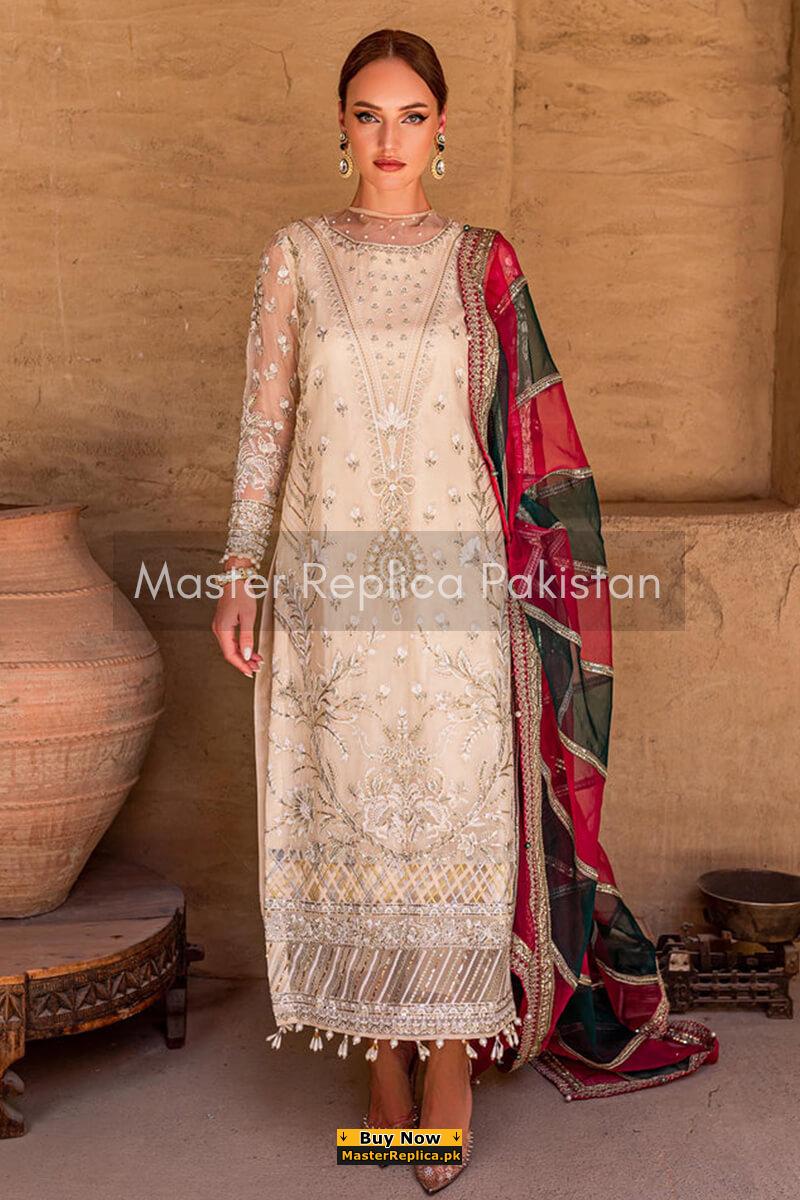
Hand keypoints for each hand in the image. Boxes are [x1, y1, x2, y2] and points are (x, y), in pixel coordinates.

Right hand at [211, 560, 263, 677]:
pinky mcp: (224, 623)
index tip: (250, 672)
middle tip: (256, 669)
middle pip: (230, 652)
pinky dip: (241, 646)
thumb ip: (247, 637)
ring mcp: (220, 626)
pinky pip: (231, 640)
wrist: (235, 579)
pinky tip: (250, 650)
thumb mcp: (248, 616)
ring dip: (243, 655)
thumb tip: (246, 654)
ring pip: (231, 647)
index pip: (230, 654)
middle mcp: (218, 629)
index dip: (240, 665)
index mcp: (223, 629)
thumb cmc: (241, 594)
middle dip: (243, 662)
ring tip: (256, 661)